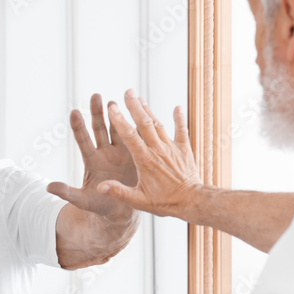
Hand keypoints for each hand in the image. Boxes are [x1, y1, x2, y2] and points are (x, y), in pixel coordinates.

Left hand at [47, 93, 138, 223]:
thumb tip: (48, 187)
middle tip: (95, 96)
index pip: (83, 140)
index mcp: (92, 161)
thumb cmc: (99, 205)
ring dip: (116, 115)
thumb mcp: (82, 200)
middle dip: (97, 113)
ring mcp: (120, 152)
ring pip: (117, 129)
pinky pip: (135, 138)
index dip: (79, 126)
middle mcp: (105, 152)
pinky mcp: (135, 155)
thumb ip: (67, 193)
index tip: (74, 112)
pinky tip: (138, 113)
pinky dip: (136, 126)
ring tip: (114, 101)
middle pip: (99, 129)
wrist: (121, 211)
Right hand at [97, 88, 202, 217]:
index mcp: (145, 160)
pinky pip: (181, 131)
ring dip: (149, 110)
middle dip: (135, 106)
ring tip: (140, 98)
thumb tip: (100, 187)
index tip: (112, 108)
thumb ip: (119, 192)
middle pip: (144, 123)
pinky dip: (179, 118)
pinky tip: (177, 107)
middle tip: (127, 92)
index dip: (120, 120)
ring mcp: (172, 148)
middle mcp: (158, 150)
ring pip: (159, 124)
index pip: (129, 136)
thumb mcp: (139, 201)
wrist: (192, 201)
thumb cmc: (165, 202)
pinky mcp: (184, 149)